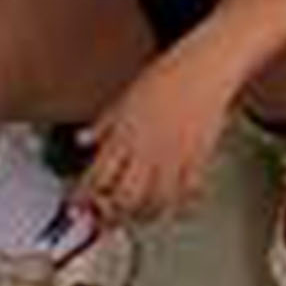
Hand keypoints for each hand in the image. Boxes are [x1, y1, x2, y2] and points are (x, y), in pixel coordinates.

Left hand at [75, 50, 239, 226]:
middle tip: (108, 220)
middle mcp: (146, 149)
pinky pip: (189, 191)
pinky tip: (177, 206)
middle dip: (113, 215)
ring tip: (140, 215)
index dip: (84, 197)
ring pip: (156, 201)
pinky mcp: (198, 156)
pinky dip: (182, 204)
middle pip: (124, 197)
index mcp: (124, 134)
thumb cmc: (168, 74)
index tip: (80, 206)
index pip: (96, 176)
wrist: (205, 66)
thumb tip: (84, 139)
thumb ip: (103, 124)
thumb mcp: (125, 97)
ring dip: (146, 214)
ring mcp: (173, 155)